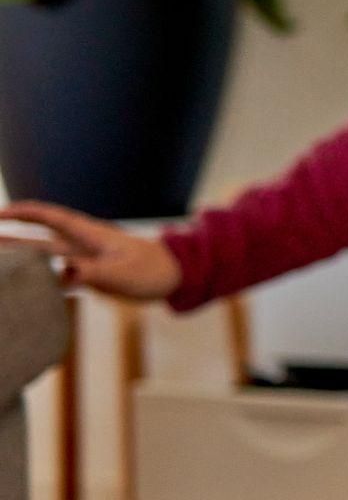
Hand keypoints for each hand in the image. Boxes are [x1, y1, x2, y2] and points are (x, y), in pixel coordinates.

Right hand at [0, 201, 180, 299]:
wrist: (177, 276)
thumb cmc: (153, 270)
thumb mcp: (121, 272)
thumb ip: (91, 272)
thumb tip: (63, 273)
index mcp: (90, 234)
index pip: (51, 217)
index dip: (24, 214)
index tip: (0, 214)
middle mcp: (85, 244)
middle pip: (42, 238)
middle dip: (15, 237)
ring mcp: (88, 259)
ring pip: (49, 256)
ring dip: (25, 257)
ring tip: (1, 259)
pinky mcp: (93, 274)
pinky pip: (61, 274)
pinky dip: (44, 277)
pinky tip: (31, 285)